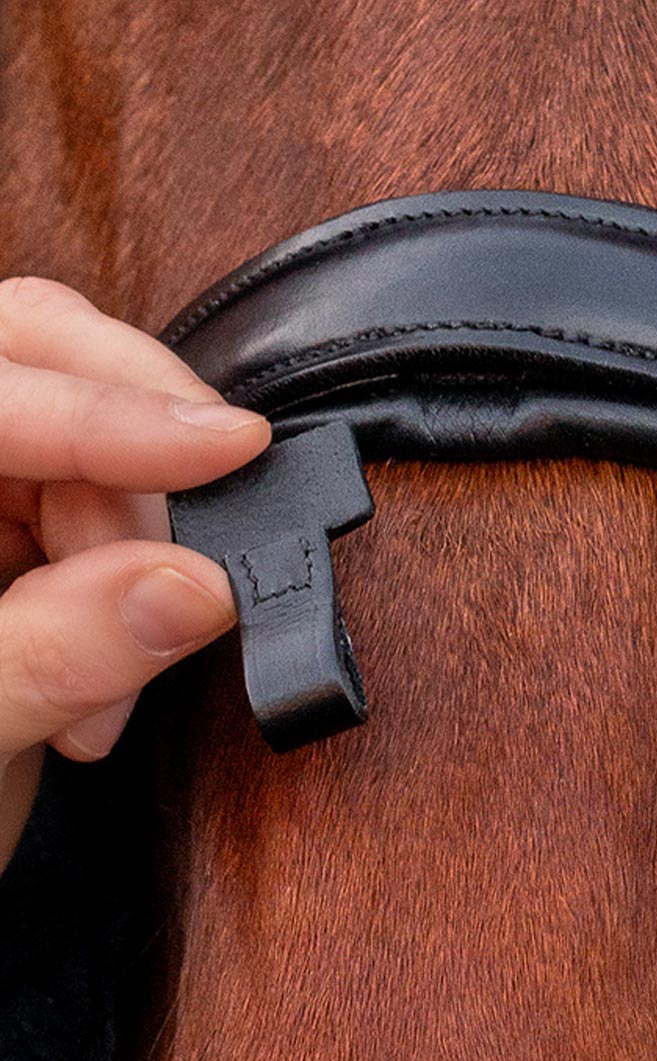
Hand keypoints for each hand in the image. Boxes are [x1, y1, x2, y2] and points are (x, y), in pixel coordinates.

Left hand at [0, 277, 269, 873]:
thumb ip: (60, 654)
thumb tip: (194, 583)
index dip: (103, 410)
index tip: (221, 447)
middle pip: (31, 364)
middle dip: (127, 461)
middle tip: (181, 566)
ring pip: (78, 433)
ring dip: (135, 545)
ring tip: (113, 696)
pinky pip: (88, 501)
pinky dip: (128, 579)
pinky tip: (103, 687)